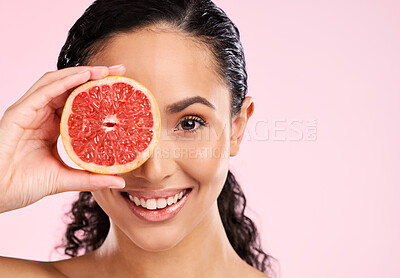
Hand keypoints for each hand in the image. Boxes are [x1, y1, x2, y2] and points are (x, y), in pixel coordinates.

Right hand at [0, 65, 126, 212]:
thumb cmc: (24, 185)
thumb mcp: (65, 179)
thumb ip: (92, 177)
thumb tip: (120, 179)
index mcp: (52, 126)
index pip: (77, 101)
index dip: (98, 92)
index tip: (122, 89)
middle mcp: (41, 114)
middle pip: (70, 86)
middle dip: (95, 76)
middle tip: (119, 70)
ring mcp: (29, 111)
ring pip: (57, 82)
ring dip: (82, 73)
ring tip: (106, 70)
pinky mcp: (19, 112)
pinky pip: (44, 90)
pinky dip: (65, 81)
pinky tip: (84, 75)